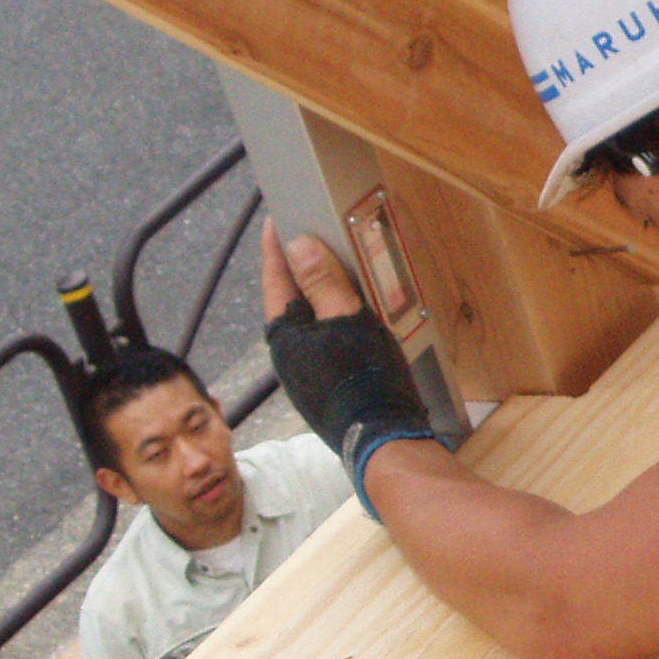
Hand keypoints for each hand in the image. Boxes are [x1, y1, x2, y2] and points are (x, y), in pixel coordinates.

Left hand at [260, 222, 437, 514]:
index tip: (278, 219)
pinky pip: (324, 342)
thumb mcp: (348, 319)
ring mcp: (305, 373)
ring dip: (321, 296)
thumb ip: (323, 282)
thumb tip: (298, 246)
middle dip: (301, 269)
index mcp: (284, 334)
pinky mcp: (325, 386)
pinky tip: (355, 319)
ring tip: (340, 274)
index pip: (275, 278)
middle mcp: (287, 354)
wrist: (383, 438)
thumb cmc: (364, 380)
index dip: (277, 246)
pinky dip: (334, 322)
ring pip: (310, 322)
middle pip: (291, 299)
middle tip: (313, 239)